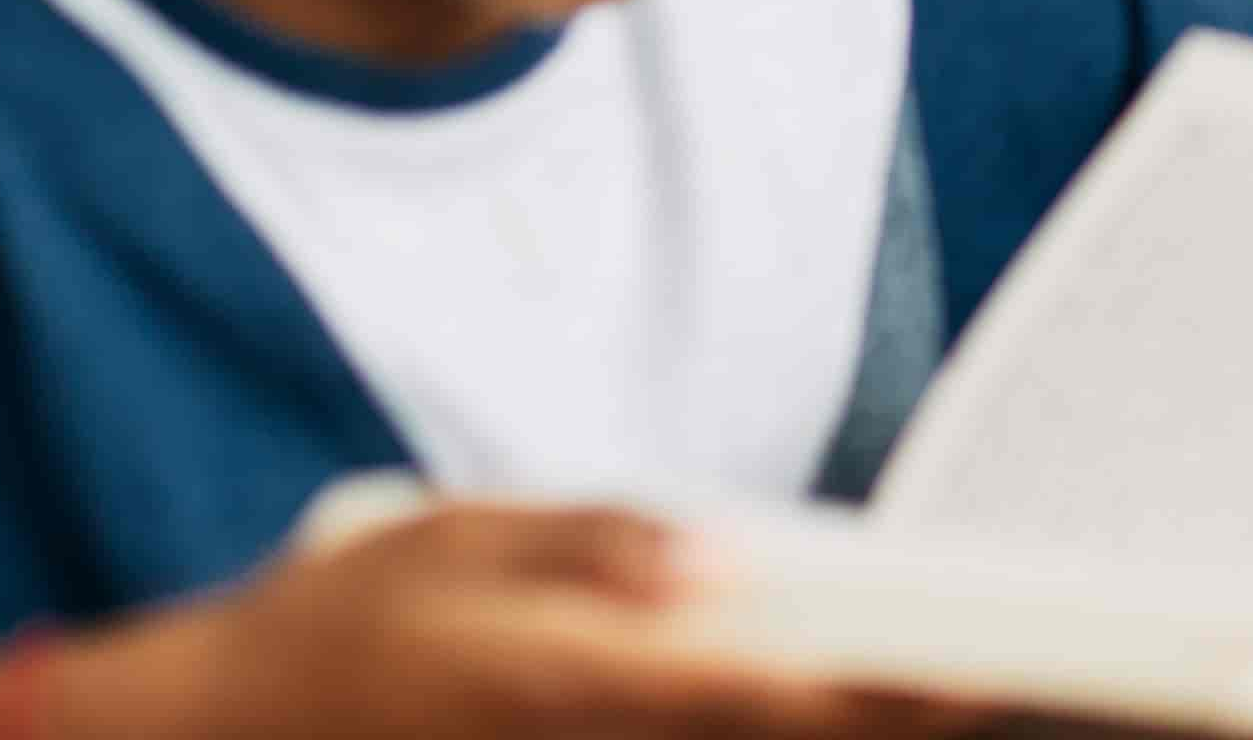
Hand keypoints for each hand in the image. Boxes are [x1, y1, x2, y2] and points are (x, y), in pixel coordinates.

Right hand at [38, 503, 965, 739]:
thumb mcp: (457, 534)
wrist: (227, 732)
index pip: (769, 697)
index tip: (989, 673)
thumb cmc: (346, 619)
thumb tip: (723, 558)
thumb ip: (591, 543)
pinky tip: (840, 718)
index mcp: (570, 677)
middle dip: (903, 724)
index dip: (890, 696)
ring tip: (961, 702)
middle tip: (1025, 687)